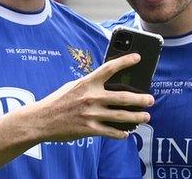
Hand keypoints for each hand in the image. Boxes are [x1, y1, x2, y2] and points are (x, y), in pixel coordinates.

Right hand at [35, 53, 153, 139]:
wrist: (41, 120)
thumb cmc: (57, 101)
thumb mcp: (73, 87)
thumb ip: (90, 85)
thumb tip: (109, 85)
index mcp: (87, 83)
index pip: (109, 68)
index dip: (125, 61)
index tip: (138, 58)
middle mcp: (91, 97)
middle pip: (122, 97)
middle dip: (140, 99)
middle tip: (150, 99)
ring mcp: (91, 114)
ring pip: (121, 116)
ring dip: (136, 117)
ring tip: (146, 117)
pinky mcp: (89, 129)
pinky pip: (110, 131)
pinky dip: (121, 133)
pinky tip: (127, 133)